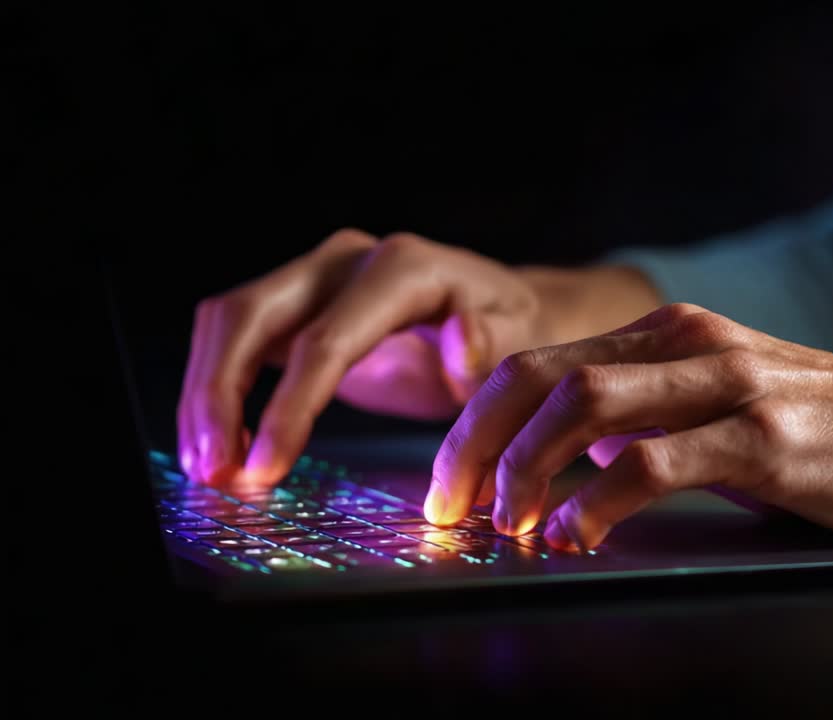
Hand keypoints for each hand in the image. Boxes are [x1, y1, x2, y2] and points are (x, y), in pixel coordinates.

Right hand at [177, 229, 658, 488]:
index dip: (288, 406)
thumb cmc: (513, 335)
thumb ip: (490, 347)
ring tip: (209, 470)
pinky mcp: (298, 303)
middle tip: (215, 474)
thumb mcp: (520, 345)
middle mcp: (348, 259)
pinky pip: (236, 337)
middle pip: (251, 316)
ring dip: (207, 395)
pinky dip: (218, 390)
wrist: (505, 315)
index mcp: (403, 269)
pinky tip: (221, 445)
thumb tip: (459, 338)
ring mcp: (316, 275)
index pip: (325, 338)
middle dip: (219, 396)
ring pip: (228, 322)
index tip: (265, 466)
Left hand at [428, 303, 832, 550]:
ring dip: (524, 470)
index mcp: (673, 331)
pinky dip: (597, 502)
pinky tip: (577, 536)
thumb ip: (651, 415)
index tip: (451, 479)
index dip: (476, 421)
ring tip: (505, 524)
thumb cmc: (832, 431)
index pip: (539, 360)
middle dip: (475, 443)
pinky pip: (653, 465)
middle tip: (450, 505)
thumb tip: (569, 462)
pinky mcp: (764, 440)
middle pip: (541, 376)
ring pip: (583, 407)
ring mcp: (728, 386)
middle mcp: (691, 343)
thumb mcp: (728, 402)